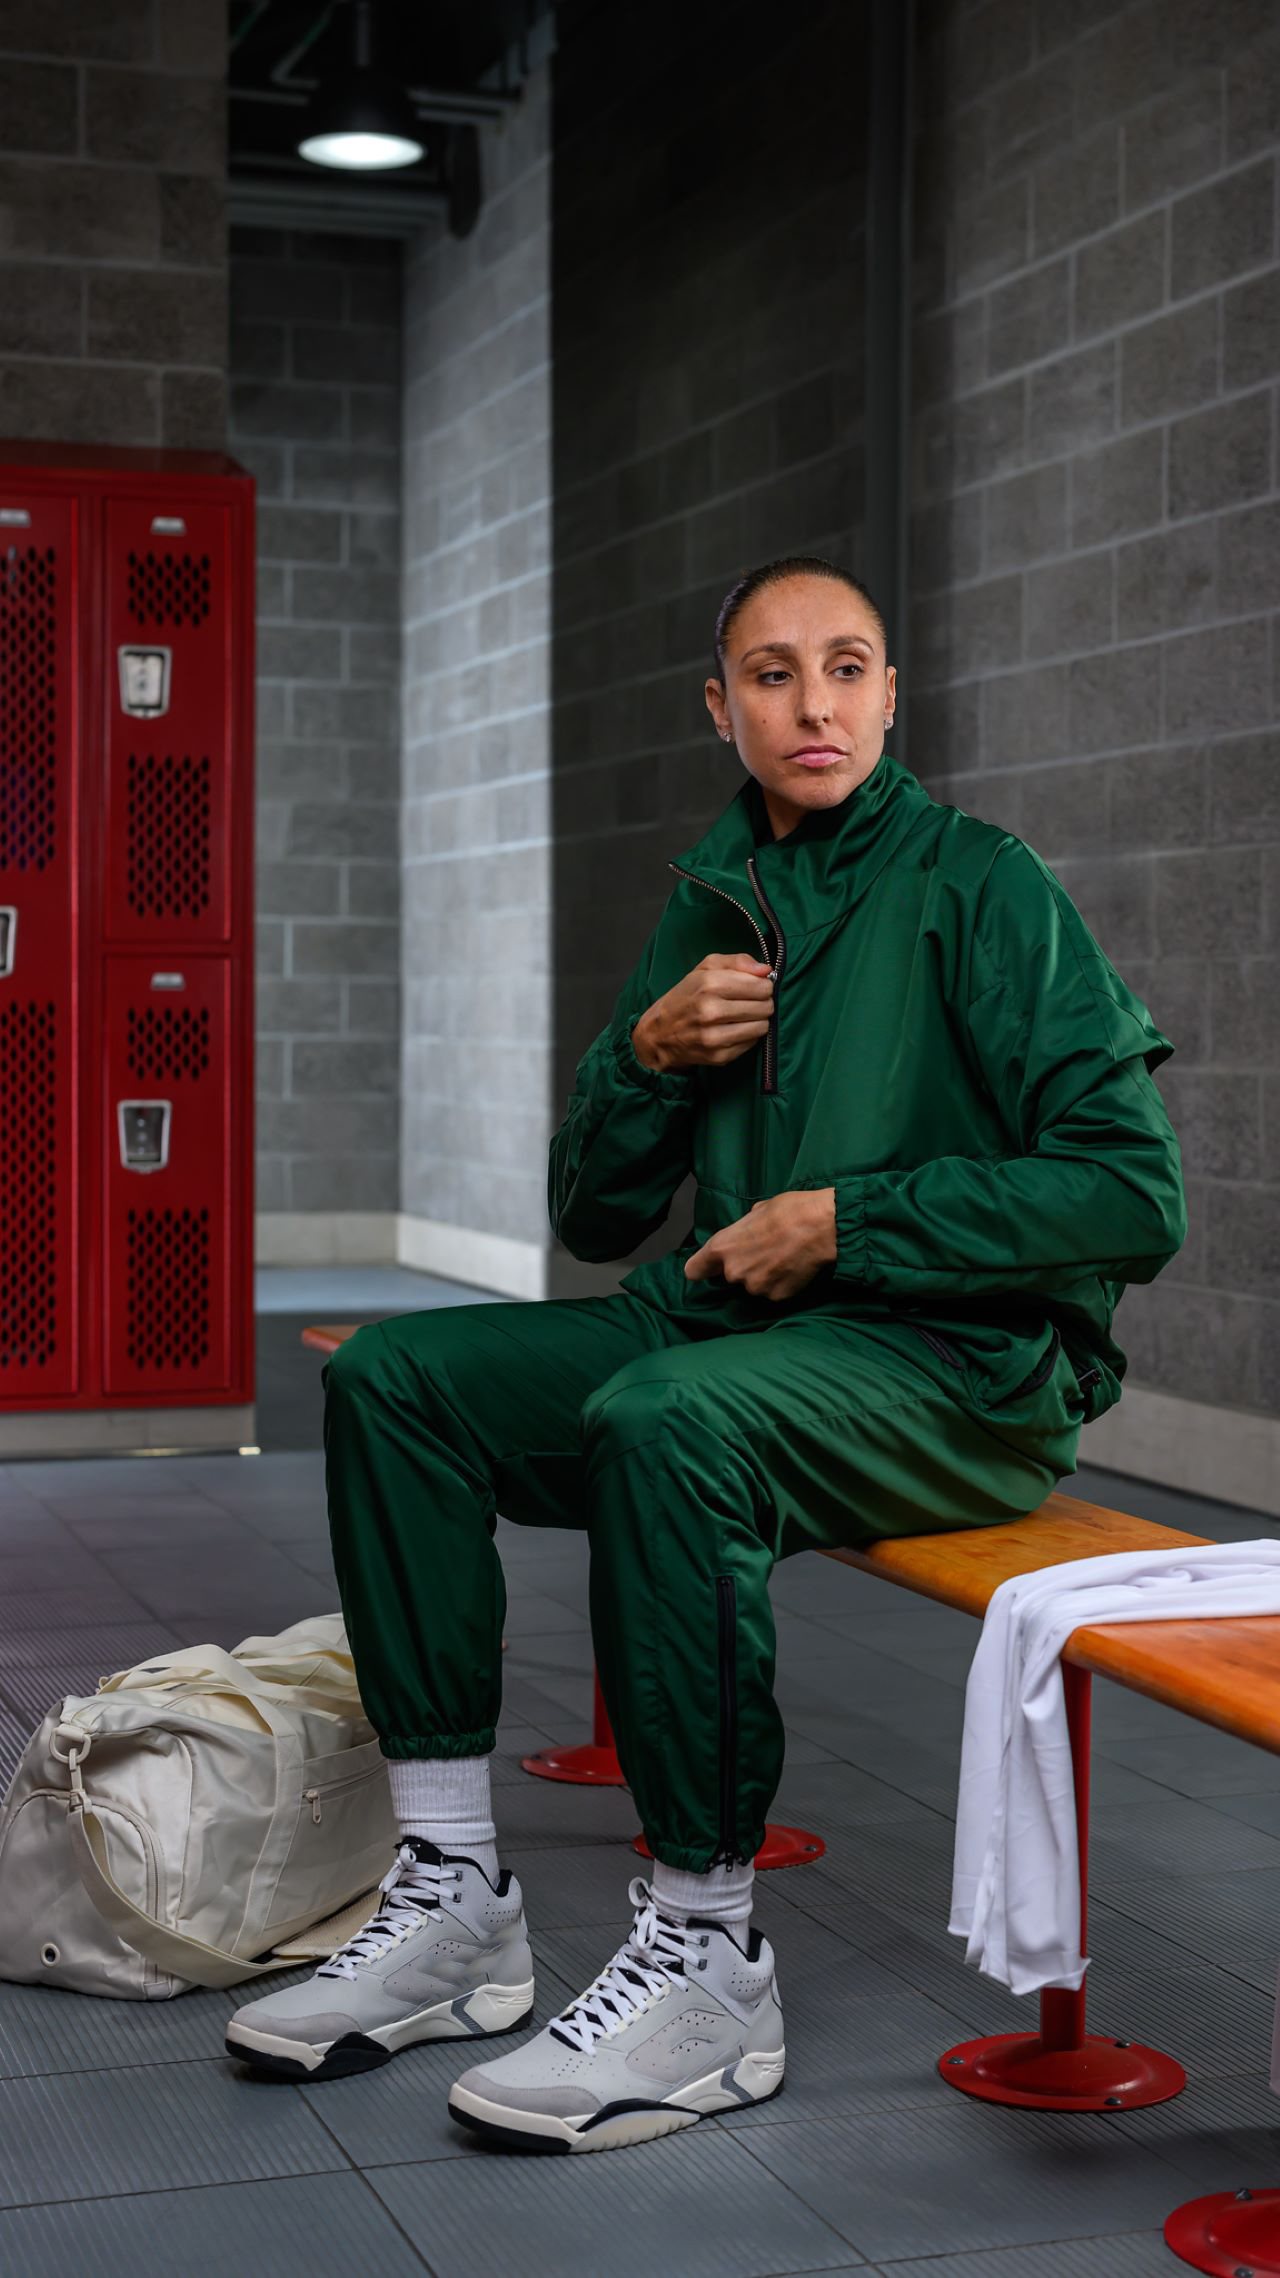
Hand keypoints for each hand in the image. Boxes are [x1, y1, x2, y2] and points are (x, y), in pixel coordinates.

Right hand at [633, 953, 773, 1071]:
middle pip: (765, 1006)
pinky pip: (752, 1043)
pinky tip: (734, 1029)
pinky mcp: (720, 1056)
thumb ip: (737, 961)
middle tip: (750, 1002)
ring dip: (758, 1020)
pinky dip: (748, 1035)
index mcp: (709, 984)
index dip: (763, 985)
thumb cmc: (686, 996)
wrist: (660, 1033)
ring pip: (762, 1026)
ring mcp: (715, 1037)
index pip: (761, 986)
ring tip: (744, 1016)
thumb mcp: (705, 968)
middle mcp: (711, 1011)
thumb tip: (766, 970)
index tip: (755, 987)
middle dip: (762, 1002)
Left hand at [683, 1189, 836, 1300]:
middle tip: (764, 1251)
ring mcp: (755, 1287)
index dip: (702, 1267)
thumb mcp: (757, 1212)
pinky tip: (793, 1268)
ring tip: (783, 1258)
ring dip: (763, 1276)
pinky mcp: (777, 1297)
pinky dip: (781, 1284)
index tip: (710, 1267)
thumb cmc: (789, 1211)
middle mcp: (734, 1272)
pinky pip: (773, 1292)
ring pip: (753, 1285)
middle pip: (730, 1276)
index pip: (694, 1270)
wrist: (823, 1227)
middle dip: (743, 1267)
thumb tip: (746, 1234)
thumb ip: (743, 1230)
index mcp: (722, 1248)